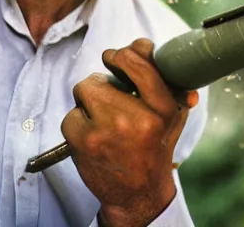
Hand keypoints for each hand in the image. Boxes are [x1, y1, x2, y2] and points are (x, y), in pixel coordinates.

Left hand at [61, 38, 198, 226]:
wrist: (138, 194)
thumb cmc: (155, 149)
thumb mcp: (173, 117)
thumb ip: (170, 85)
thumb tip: (151, 50)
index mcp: (163, 108)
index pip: (139, 61)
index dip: (124, 53)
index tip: (117, 58)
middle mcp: (138, 117)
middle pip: (102, 74)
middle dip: (102, 82)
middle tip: (107, 92)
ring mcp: (108, 129)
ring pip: (84, 90)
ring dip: (89, 101)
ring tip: (101, 117)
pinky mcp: (84, 142)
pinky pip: (70, 115)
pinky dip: (77, 123)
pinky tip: (91, 135)